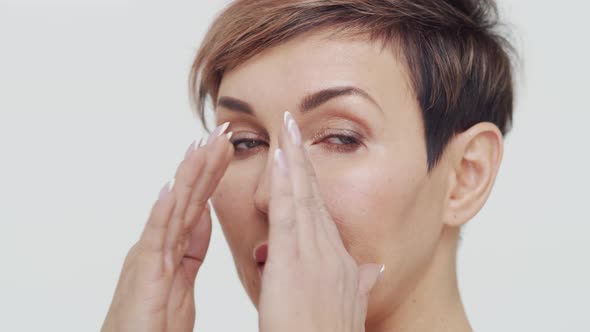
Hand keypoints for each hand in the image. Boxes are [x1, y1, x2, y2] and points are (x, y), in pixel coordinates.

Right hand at [101, 123, 233, 331]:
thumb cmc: (151, 325)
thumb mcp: (181, 281)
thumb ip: (190, 248)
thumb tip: (203, 217)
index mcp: (174, 248)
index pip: (197, 202)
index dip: (213, 174)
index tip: (228, 148)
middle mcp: (160, 245)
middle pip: (187, 197)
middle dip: (204, 163)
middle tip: (221, 132)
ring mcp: (150, 256)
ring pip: (173, 208)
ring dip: (187, 175)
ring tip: (200, 145)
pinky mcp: (143, 273)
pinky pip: (155, 237)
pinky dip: (163, 210)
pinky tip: (172, 186)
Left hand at [258, 112, 383, 331]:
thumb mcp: (351, 306)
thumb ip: (360, 283)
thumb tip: (372, 269)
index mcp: (341, 261)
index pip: (324, 211)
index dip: (314, 181)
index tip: (305, 156)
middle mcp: (332, 251)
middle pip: (316, 195)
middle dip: (305, 159)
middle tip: (295, 124)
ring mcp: (315, 253)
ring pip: (304, 195)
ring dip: (296, 158)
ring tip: (289, 125)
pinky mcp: (294, 259)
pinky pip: (290, 211)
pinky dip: (286, 181)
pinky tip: (282, 155)